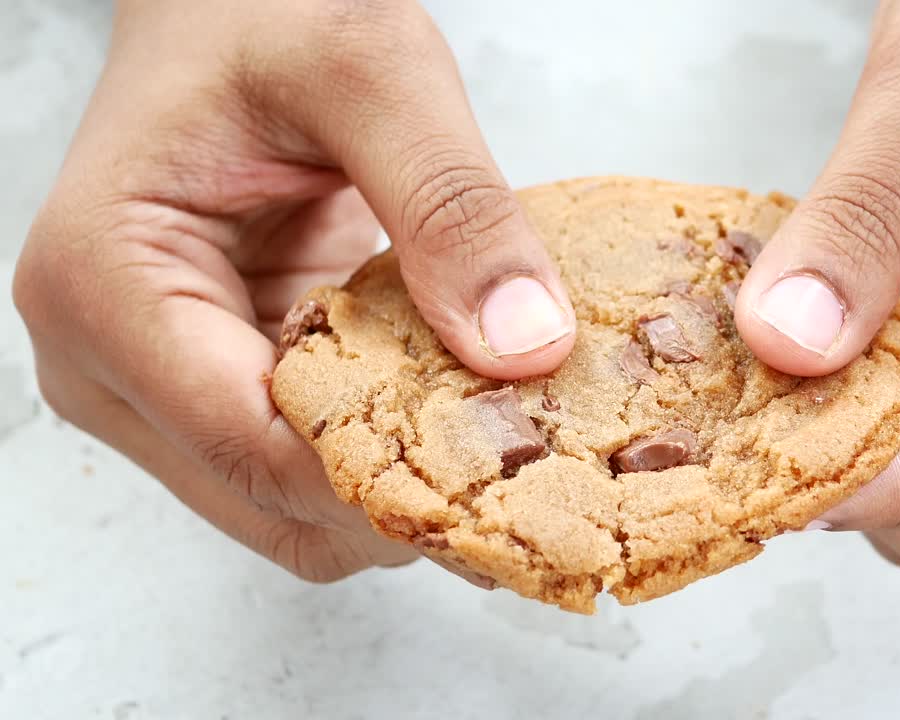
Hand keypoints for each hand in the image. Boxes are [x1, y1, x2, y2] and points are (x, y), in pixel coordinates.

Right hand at [13, 0, 574, 581]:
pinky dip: (388, 456)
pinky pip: (306, 461)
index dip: (386, 478)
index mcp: (107, 284)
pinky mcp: (213, 384)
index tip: (506, 471)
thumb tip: (525, 347)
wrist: (230, 7)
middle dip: (402, 500)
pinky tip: (462, 418)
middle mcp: (108, 360)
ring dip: (401, 489)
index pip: (250, 444)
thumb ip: (451, 204)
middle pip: (270, 499)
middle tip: (526, 469)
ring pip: (292, 505)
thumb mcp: (374, 71)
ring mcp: (157, 384)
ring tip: (503, 445)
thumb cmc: (263, 13)